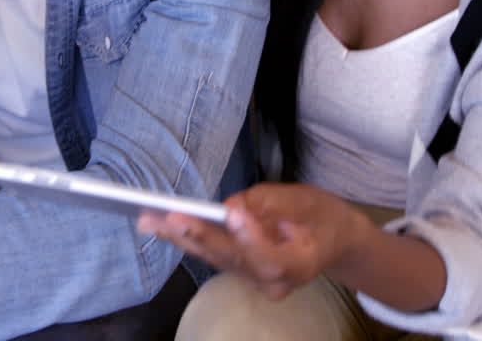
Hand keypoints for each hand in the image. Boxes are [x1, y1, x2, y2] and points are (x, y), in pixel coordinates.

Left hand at [138, 183, 372, 300]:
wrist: (332, 240)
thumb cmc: (321, 216)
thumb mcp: (306, 200)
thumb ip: (268, 205)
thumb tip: (228, 207)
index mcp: (300, 265)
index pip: (270, 259)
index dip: (250, 237)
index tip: (234, 212)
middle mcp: (274, 282)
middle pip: (233, 260)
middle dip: (198, 236)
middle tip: (168, 218)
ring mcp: (255, 281)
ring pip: (215, 259)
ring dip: (180, 238)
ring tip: (149, 219)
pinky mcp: (241, 272)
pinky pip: (212, 256)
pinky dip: (186, 239)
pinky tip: (160, 224)